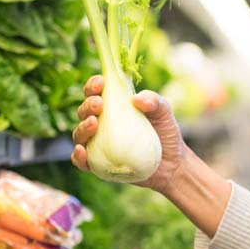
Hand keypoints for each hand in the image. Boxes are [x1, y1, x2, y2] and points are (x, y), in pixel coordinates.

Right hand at [71, 75, 186, 193]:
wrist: (172, 164)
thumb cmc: (165, 134)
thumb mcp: (164, 113)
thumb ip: (155, 102)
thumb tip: (136, 99)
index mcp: (113, 107)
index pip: (95, 93)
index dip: (93, 85)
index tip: (101, 82)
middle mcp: (102, 125)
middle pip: (84, 112)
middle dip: (88, 105)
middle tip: (99, 104)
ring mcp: (98, 145)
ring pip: (79, 134)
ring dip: (82, 127)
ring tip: (93, 123)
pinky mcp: (99, 166)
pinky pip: (82, 162)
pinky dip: (77, 156)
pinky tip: (82, 150)